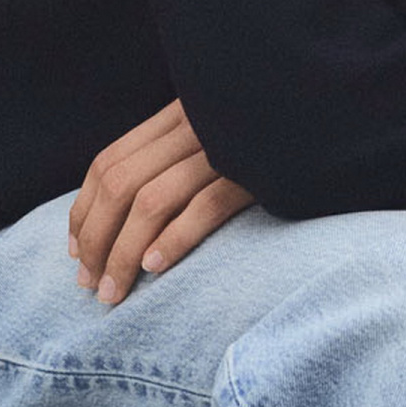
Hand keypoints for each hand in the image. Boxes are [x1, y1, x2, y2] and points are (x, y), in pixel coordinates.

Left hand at [68, 99, 254, 303]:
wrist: (330, 114)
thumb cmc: (274, 137)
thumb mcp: (217, 133)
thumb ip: (179, 156)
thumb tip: (133, 208)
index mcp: (177, 114)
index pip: (109, 162)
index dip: (84, 210)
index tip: (75, 251)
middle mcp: (193, 127)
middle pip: (120, 185)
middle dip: (95, 240)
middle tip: (89, 285)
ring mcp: (224, 146)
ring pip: (151, 200)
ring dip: (122, 253)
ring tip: (113, 292)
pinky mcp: (257, 171)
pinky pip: (205, 206)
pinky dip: (174, 239)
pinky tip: (154, 268)